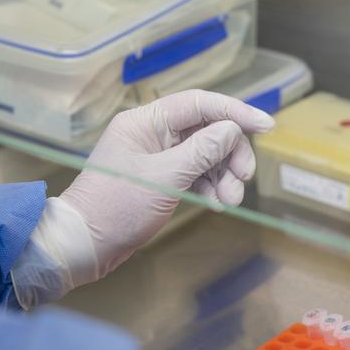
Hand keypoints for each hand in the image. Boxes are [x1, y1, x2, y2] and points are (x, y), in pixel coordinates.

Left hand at [62, 89, 272, 271]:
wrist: (84, 245)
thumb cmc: (116, 207)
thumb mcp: (165, 177)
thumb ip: (202, 151)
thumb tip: (232, 130)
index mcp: (146, 121)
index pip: (199, 103)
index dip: (235, 112)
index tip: (266, 125)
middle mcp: (152, 133)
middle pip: (207, 130)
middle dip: (230, 153)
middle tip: (244, 178)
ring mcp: (157, 156)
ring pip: (205, 154)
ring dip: (223, 174)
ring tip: (229, 200)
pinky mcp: (160, 178)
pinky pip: (195, 173)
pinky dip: (210, 186)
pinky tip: (216, 203)